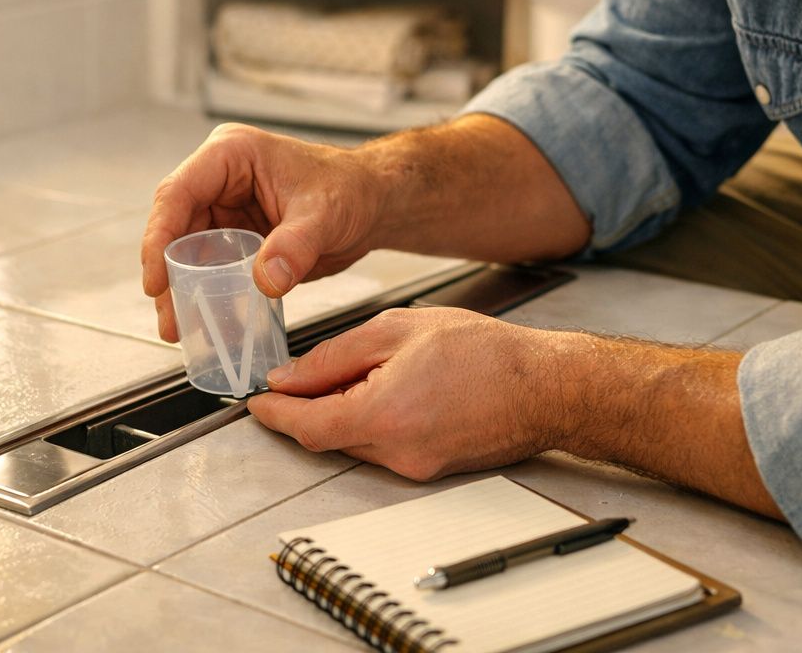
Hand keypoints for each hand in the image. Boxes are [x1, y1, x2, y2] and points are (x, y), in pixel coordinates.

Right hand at [142, 123, 382, 341]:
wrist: (372, 204)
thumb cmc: (351, 188)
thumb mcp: (325, 214)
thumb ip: (295, 245)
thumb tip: (265, 279)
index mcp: (231, 155)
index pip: (178, 193)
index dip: (160, 236)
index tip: (157, 279)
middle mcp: (219, 180)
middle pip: (174, 227)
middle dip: (166, 274)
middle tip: (168, 316)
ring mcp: (225, 209)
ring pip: (186, 251)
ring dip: (180, 290)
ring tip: (179, 329)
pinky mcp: (235, 237)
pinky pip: (210, 267)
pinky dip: (205, 293)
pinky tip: (204, 323)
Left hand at [247, 306, 557, 480]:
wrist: (546, 386)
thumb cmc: (486, 352)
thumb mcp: (397, 330)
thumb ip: (334, 356)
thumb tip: (290, 377)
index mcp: (383, 415)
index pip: (306, 425)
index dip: (274, 414)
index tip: (255, 402)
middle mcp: (396, 453)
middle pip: (328, 436)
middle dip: (308, 407)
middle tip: (301, 376)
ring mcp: (415, 468)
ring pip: (355, 441)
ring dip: (342, 411)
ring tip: (360, 373)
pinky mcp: (431, 471)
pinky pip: (383, 448)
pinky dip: (372, 421)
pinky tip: (389, 391)